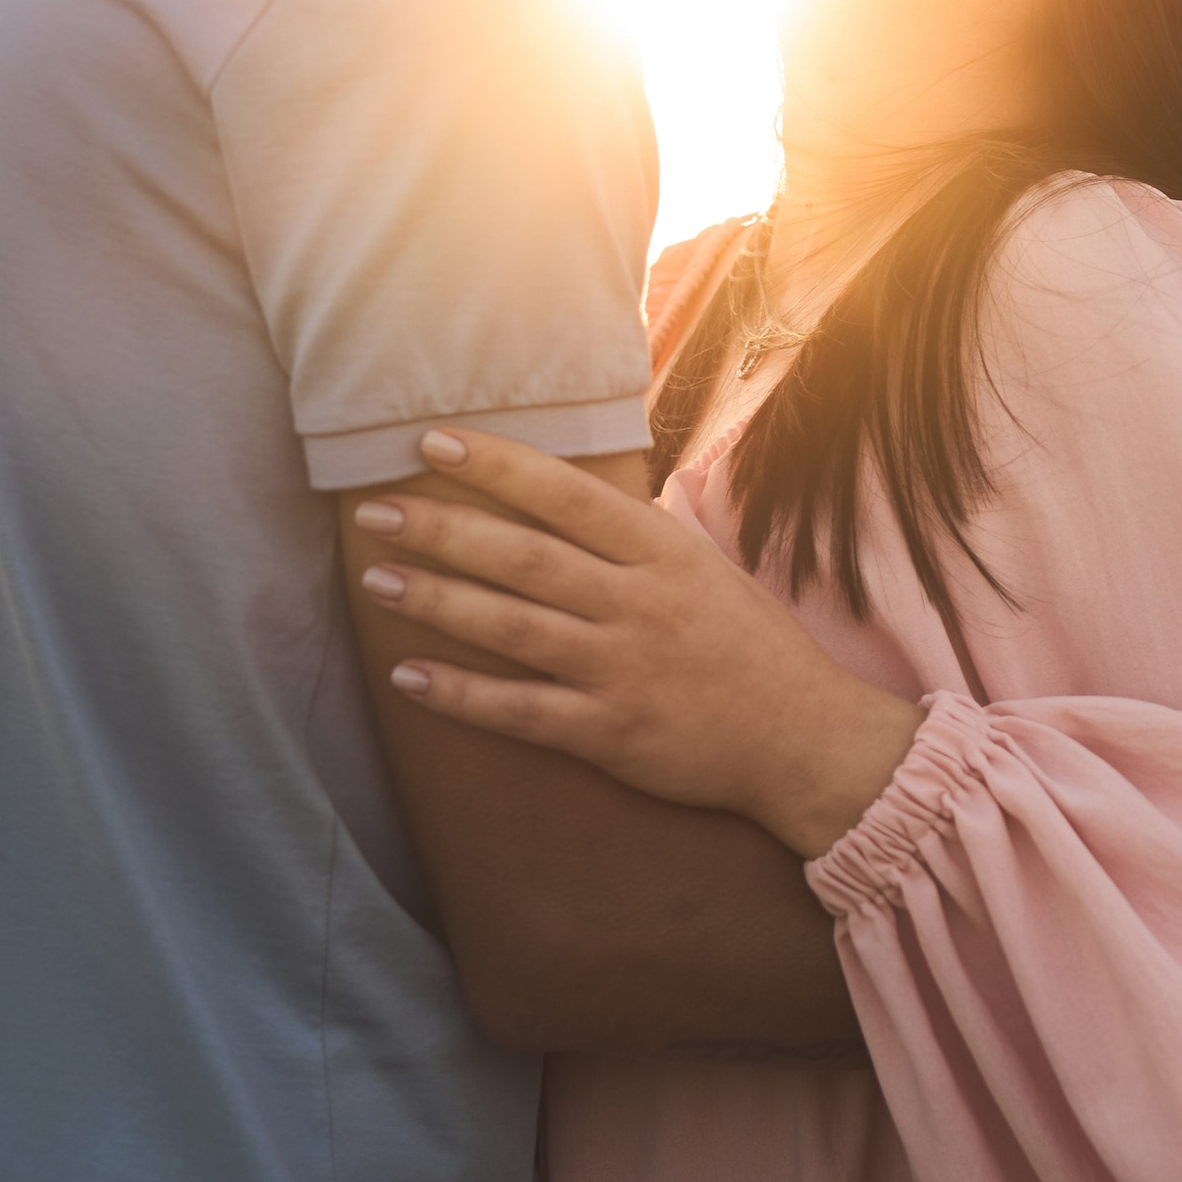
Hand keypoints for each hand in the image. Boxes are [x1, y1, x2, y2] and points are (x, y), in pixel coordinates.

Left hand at [353, 429, 921, 863]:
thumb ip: (637, 539)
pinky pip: (522, 711)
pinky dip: (463, 696)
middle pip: (524, 557)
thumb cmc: (754, 648)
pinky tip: (409, 678)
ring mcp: (624, 670)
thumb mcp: (706, 570)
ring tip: (377, 580)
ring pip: (513, 628)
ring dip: (439, 602)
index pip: (566, 495)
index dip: (496, 465)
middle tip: (376, 508)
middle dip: (444, 529)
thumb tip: (567, 498)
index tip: (432, 441)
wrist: (805, 740)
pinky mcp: (612, 734)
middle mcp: (639, 605)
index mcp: (664, 553)